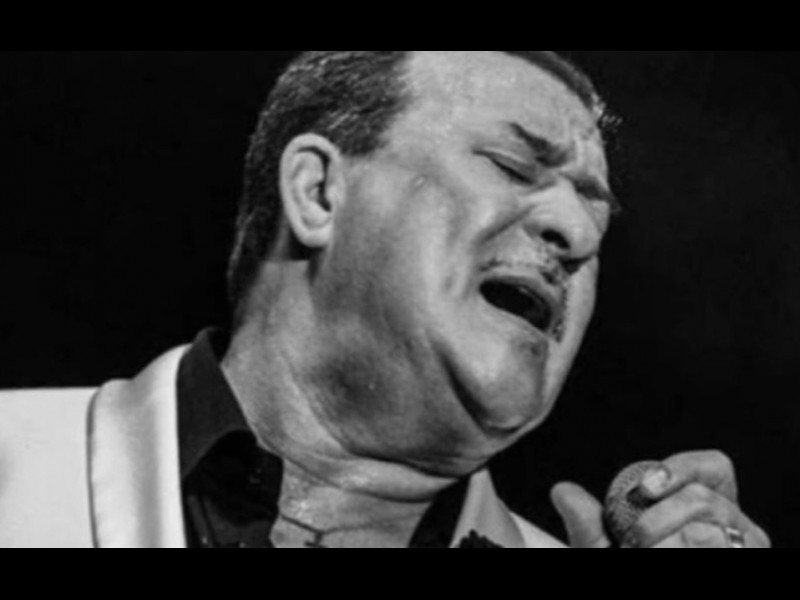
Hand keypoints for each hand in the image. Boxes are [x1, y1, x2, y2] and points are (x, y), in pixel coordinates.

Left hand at [551, 451, 770, 547]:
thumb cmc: (632, 569)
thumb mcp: (607, 550)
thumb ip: (588, 525)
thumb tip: (562, 491)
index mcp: (708, 509)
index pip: (712, 467)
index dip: (680, 469)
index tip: (645, 488)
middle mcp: (736, 528)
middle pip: (702, 499)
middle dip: (658, 520)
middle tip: (634, 542)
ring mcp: (745, 548)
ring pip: (707, 534)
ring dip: (667, 545)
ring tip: (643, 551)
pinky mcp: (749, 558)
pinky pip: (718, 549)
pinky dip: (678, 549)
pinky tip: (667, 551)